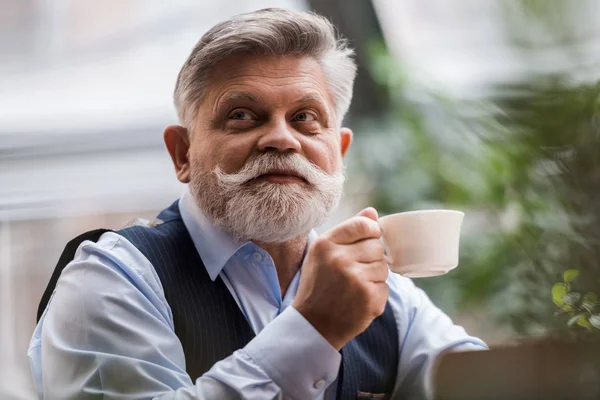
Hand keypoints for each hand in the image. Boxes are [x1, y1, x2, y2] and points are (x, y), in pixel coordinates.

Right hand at [293, 207, 388, 349]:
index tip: (366, 241)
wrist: (313, 325)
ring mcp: (356, 280)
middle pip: (376, 246)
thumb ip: (348, 230)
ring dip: (374, 276)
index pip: (363, 225)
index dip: (370, 232)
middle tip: (353, 271)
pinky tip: (357, 299)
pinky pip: (385, 287)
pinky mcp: (369, 299)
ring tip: (354, 287)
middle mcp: (340, 259)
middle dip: (370, 257)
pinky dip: (375, 293)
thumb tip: (373, 212)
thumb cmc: (318, 284)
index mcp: (326, 244)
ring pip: (383, 267)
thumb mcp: (323, 253)